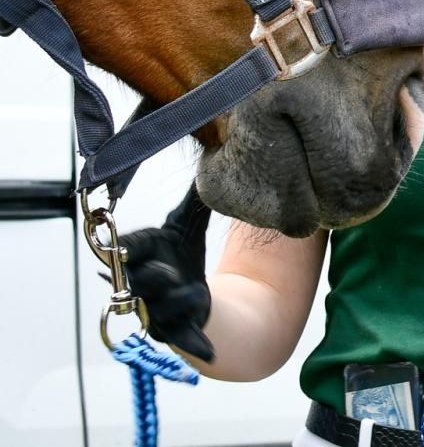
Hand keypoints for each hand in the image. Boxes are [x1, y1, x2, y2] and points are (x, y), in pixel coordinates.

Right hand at [120, 183, 214, 361]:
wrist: (196, 296)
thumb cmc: (181, 256)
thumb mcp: (185, 227)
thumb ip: (191, 200)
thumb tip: (202, 157)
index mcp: (141, 257)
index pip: (126, 251)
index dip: (125, 249)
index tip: (122, 246)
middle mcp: (141, 286)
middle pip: (139, 282)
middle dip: (150, 277)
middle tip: (163, 269)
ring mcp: (156, 311)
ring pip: (161, 310)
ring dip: (180, 301)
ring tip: (196, 293)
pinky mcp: (177, 331)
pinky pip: (185, 339)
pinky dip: (198, 345)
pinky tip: (214, 354)